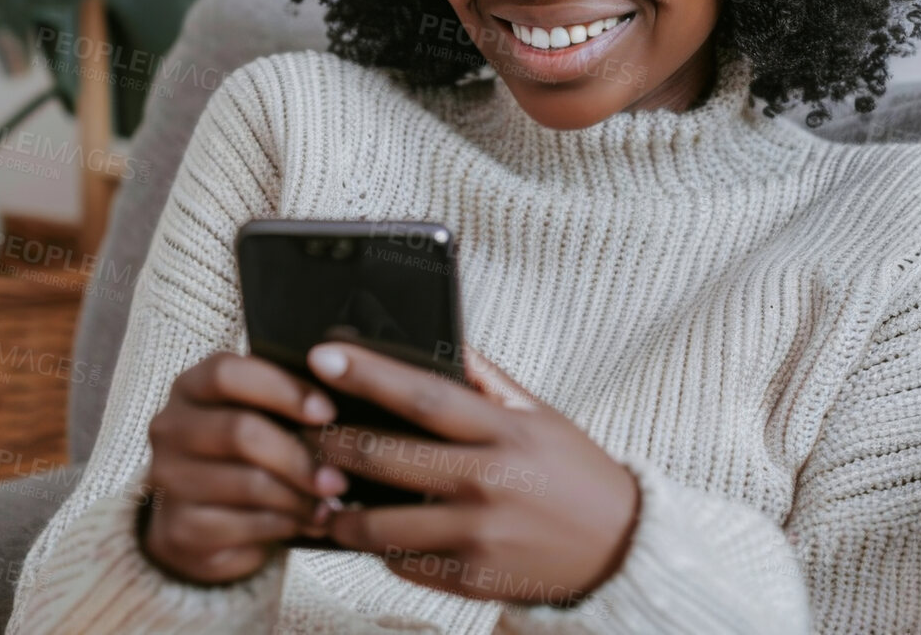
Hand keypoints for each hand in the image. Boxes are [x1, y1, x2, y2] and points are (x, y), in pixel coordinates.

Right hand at [139, 351, 350, 583]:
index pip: (227, 374)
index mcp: (190, 387)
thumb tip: (346, 389)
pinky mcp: (177, 529)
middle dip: (299, 455)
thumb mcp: (262, 416)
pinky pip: (243, 525)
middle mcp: (170, 428)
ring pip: (247, 483)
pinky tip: (309, 523)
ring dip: (299, 496)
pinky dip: (285, 525)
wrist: (202, 520)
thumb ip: (288, 399)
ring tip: (330, 501)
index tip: (328, 411)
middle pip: (240, 432)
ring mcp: (168, 480)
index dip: (282, 389)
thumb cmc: (246, 453)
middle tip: (338, 476)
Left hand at [301, 342, 640, 607]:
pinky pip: (404, 565)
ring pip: (381, 525)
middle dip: (331, 444)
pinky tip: (367, 534)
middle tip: (299, 433)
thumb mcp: (540, 415)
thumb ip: (488, 380)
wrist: (621, 547)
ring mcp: (478, 536)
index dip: (368, 374)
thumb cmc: (574, 471)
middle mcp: (488, 482)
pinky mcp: (473, 579)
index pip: (422, 395)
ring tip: (320, 496)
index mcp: (504, 431)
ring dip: (340, 512)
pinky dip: (380, 549)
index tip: (323, 357)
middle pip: (386, 458)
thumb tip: (442, 340)